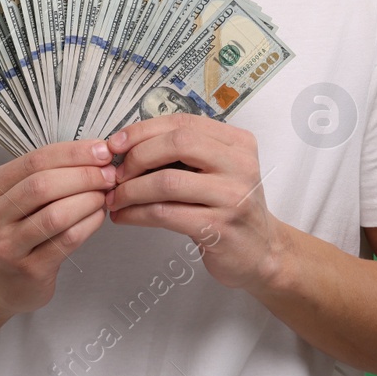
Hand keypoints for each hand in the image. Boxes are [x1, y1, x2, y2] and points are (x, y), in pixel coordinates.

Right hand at [0, 139, 116, 317]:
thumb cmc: (11, 236)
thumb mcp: (11, 201)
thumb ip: (42, 177)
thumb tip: (92, 155)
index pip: (34, 161)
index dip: (72, 153)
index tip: (100, 150)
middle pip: (43, 185)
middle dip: (84, 175)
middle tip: (108, 173)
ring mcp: (7, 246)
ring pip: (56, 214)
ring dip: (89, 200)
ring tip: (104, 195)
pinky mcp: (29, 270)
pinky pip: (67, 240)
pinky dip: (89, 223)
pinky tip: (98, 216)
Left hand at [105, 113, 289, 293]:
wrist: (261, 252)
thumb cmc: (230, 208)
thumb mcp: (218, 170)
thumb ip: (186, 154)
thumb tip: (130, 146)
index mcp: (237, 143)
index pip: (183, 123)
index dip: (144, 130)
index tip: (117, 143)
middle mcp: (240, 164)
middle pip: (177, 143)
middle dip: (137, 156)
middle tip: (117, 173)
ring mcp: (232, 196)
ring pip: (167, 181)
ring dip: (131, 190)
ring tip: (115, 198)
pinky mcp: (219, 227)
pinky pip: (166, 214)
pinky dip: (137, 214)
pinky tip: (125, 216)